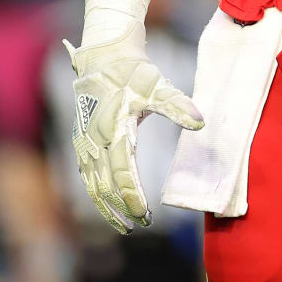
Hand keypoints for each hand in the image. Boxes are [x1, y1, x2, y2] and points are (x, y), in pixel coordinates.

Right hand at [63, 26, 202, 233]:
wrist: (102, 56)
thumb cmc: (132, 72)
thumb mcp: (157, 86)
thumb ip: (177, 106)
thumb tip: (200, 123)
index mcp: (114, 130)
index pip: (123, 173)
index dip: (133, 196)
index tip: (145, 214)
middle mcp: (95, 140)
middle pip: (105, 185)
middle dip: (122, 208)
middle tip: (141, 225)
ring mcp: (84, 142)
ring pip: (92, 184)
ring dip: (107, 206)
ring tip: (124, 225)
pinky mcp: (81, 141)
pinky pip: (86, 175)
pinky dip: (96, 193)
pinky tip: (106, 203)